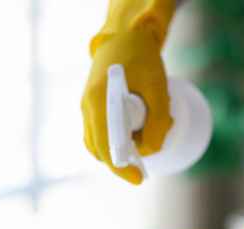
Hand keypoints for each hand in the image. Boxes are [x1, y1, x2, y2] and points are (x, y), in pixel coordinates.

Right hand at [81, 0, 174, 183]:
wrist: (125, 36)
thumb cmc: (142, 57)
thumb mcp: (158, 87)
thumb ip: (157, 120)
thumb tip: (153, 149)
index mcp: (100, 100)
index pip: (106, 146)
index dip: (122, 167)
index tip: (139, 178)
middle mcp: (87, 106)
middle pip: (100, 149)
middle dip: (123, 161)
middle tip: (146, 161)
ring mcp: (86, 107)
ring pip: (96, 143)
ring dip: (117, 152)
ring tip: (142, 144)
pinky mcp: (90, 107)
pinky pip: (97, 133)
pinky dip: (112, 142)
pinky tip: (130, 137)